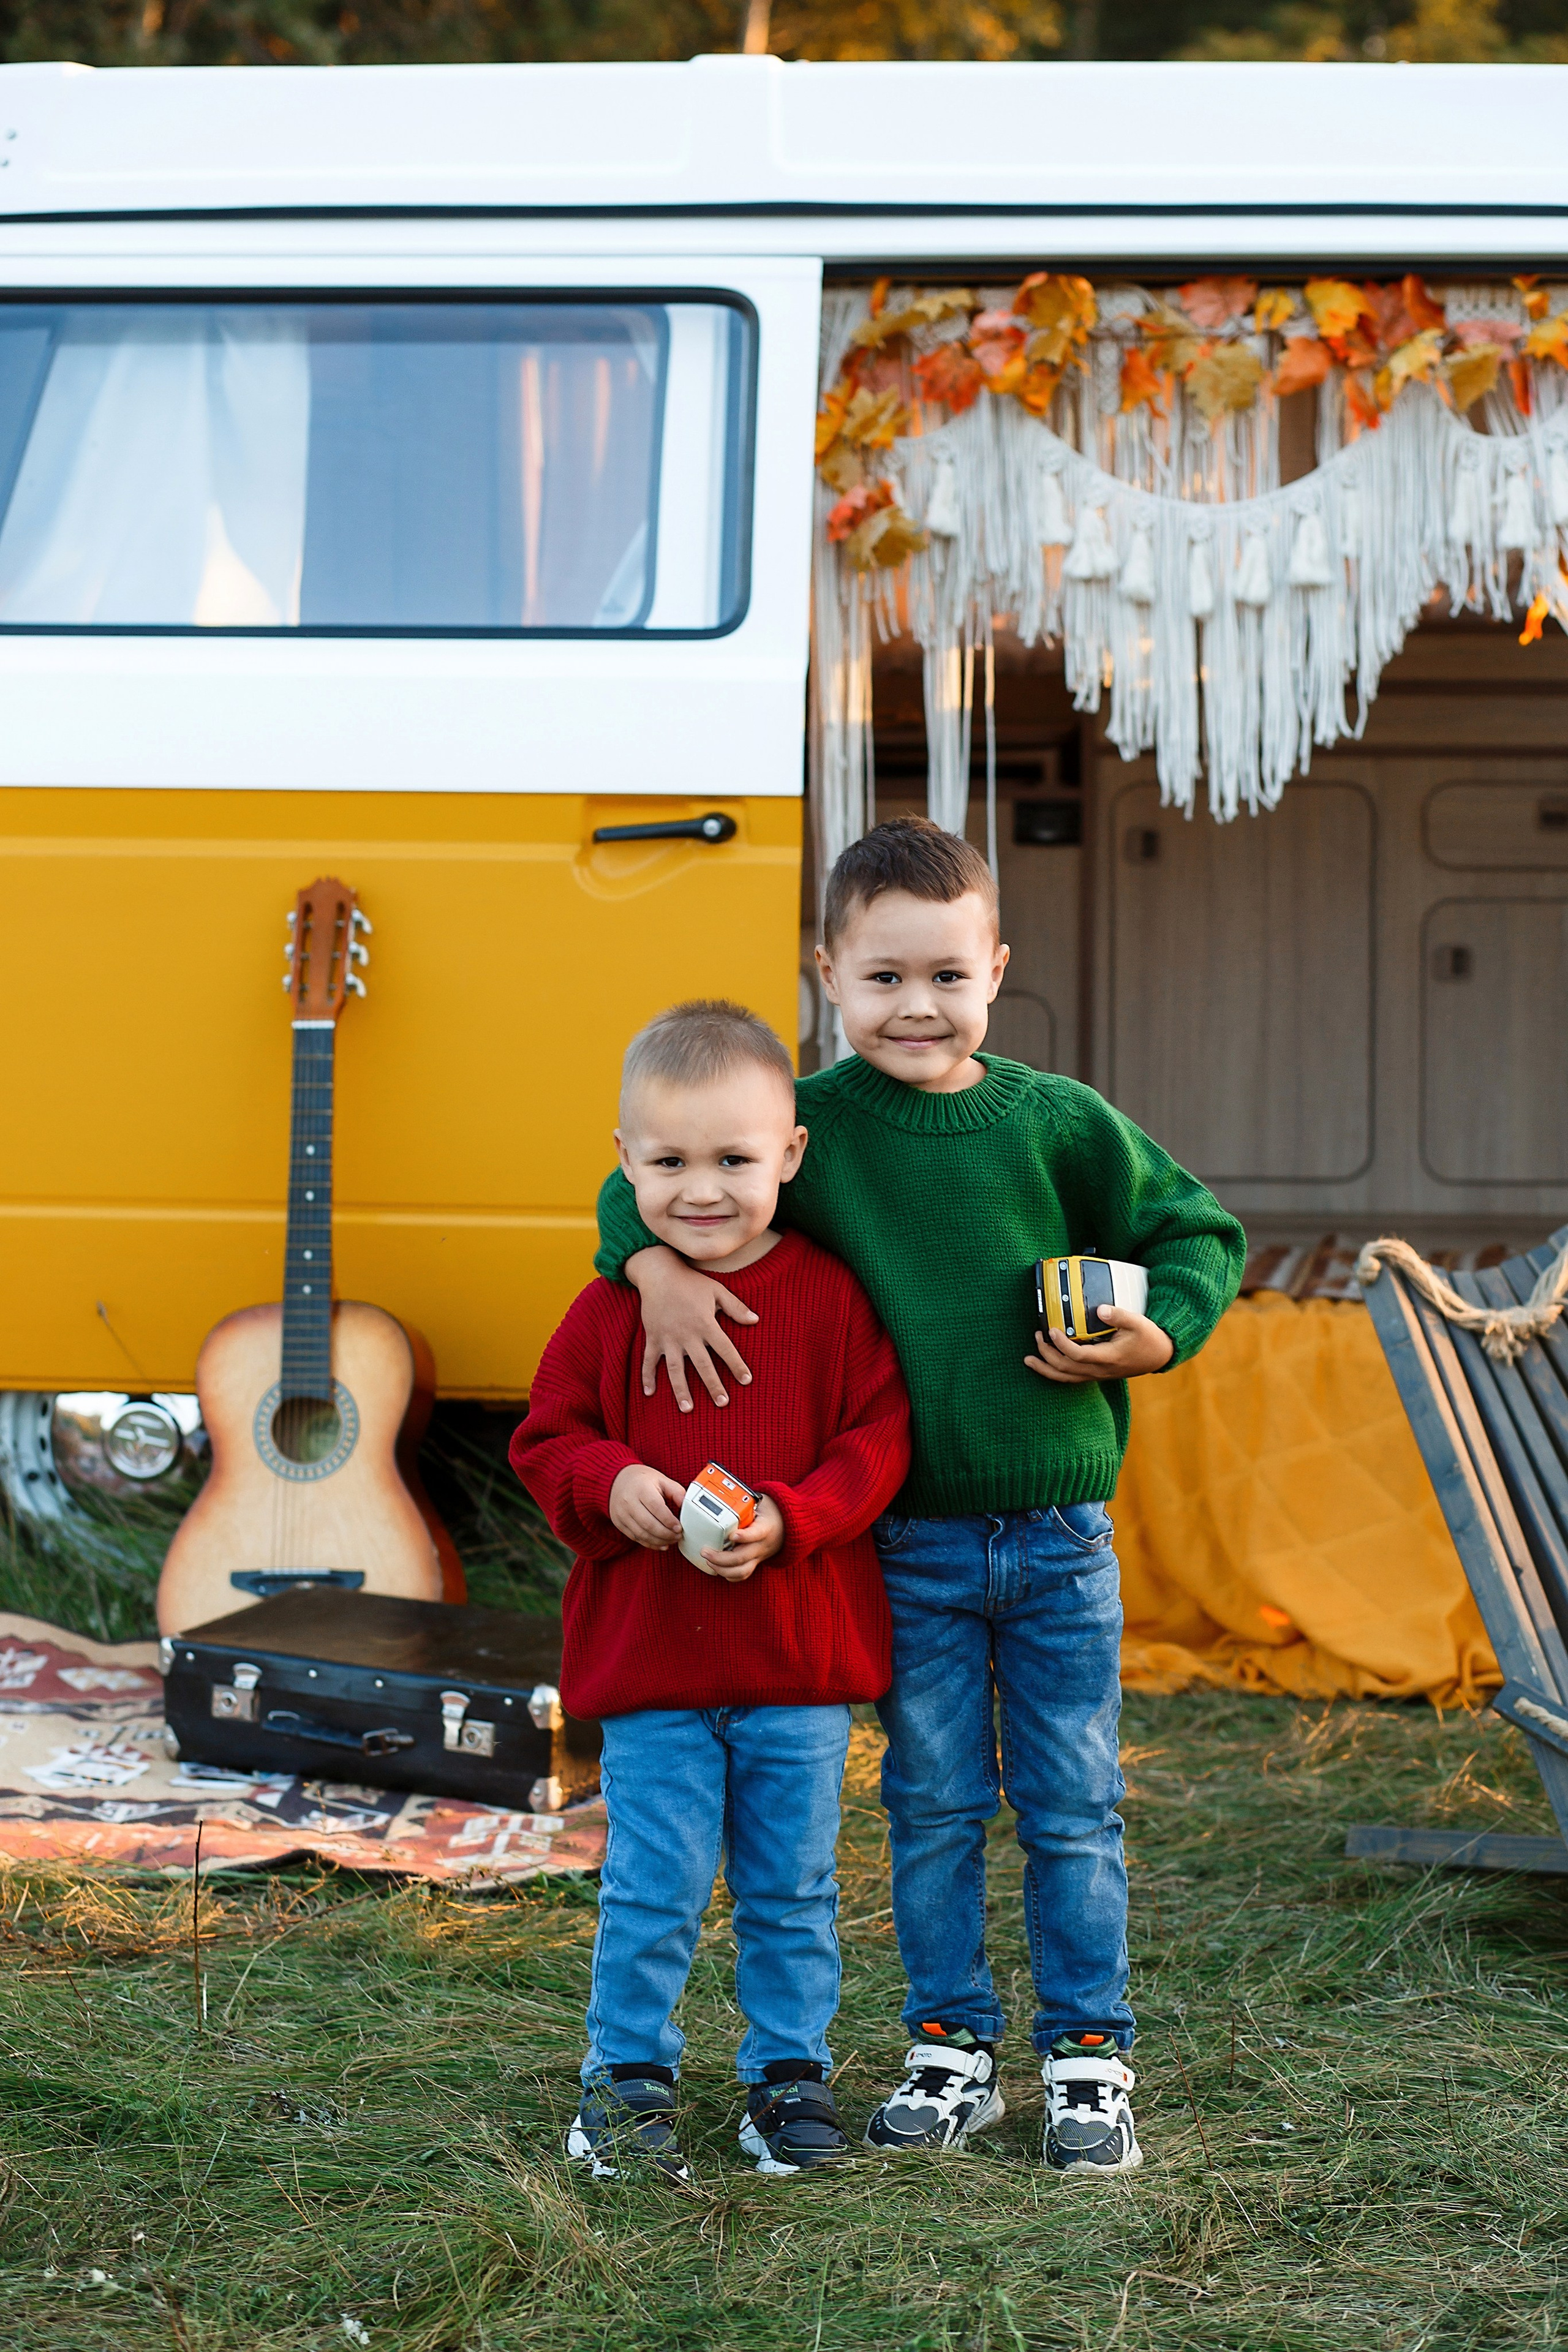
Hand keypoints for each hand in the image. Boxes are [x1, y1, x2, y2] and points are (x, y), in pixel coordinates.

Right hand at [608, 1463, 687, 1548]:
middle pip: (648, 1524)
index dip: (669, 1520)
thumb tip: (687, 1506)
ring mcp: (621, 1514)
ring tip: (672, 1540)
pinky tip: (661, 1544)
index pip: (656, 1508)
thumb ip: (676, 1491)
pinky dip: (650, 1544)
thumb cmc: (643, 1481)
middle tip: (678, 1536)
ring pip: (641, 1534)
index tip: (679, 1527)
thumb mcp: (661, 1480)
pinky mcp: (619, 1523)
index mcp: (641, 1488)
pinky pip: (635, 1538)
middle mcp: (628, 1501)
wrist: (618, 1480)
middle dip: (666, 1534)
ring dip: (659, 1541)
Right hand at [626, 1244, 758, 1412]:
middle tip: (723, 1403)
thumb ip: (736, 1307)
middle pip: (703, 1365)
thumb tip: (755, 1320)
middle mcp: (687, 1334)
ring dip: (681, 1390)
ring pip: (675, 1369)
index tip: (747, 1381)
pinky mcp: (653, 1338)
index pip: (725, 1349)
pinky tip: (649, 1393)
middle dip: (713, 1385)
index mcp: (706, 1323)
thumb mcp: (717, 1290)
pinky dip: (647, 1376)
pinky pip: (648, 1361)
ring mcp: (668, 1338)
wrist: (658, 1273)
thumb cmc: (691, 1282)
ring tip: (687, 1409)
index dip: (736, 1365)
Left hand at [698, 1494, 784, 1584]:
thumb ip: (745, 1503)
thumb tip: (723, 1497)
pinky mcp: (755, 1563)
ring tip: (708, 1561)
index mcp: (766, 1527)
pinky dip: (729, 1575)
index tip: (732, 1535)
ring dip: (722, 1569)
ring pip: (742, 1570)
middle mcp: (762, 1545)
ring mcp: (759, 1556)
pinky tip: (717, 1568)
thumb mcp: (761, 1502)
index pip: (756, 1534)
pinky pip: (743, 1575)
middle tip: (705, 1551)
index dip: (744, 1536)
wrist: (788, 1527)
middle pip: (742, 1557)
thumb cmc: (770, 1512)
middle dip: (721, 1558)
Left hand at [1025, 1304, 1174, 1384]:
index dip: (1061, 1344)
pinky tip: (1047, 1365)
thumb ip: (1118, 1315)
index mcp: (1108, 1357)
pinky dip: (1056, 1372)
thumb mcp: (1138, 1323)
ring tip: (1029, 1359)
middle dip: (1047, 1354)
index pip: (1077, 1355)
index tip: (1051, 1330)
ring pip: (1066, 1378)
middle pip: (1066, 1369)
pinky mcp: (1098, 1373)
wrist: (1160, 1355)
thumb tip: (1099, 1309)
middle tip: (1038, 1336)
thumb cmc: (1149, 1339)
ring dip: (1046, 1369)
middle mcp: (1100, 1370)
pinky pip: (1072, 1377)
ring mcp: (1098, 1374)